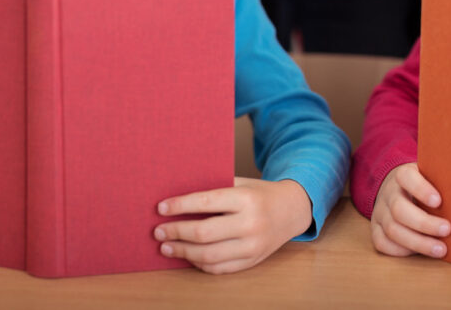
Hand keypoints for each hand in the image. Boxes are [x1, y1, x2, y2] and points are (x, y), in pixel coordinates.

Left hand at [154, 177, 311, 273]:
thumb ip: (215, 190)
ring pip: (208, 255)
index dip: (179, 206)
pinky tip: (188, 256)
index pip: (205, 202)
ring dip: (182, 252)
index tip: (161, 208)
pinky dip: (199, 263)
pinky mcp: (252, 260)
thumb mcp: (242, 183)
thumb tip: (176, 200)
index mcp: (246, 199)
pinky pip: (219, 268)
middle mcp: (251, 223)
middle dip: (176, 232)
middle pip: (203, 233)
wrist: (292, 210)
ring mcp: (253, 245)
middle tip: (158, 231)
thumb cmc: (260, 194)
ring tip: (166, 246)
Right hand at [370, 163, 450, 257]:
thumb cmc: (424, 184)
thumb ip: (444, 180)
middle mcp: (389, 193)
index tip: (439, 201)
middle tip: (447, 230)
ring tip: (441, 249)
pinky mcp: (375, 229)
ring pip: (392, 229)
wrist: (396, 188)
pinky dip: (401, 250)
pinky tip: (420, 253)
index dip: (421, 189)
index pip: (407, 177)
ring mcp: (380, 211)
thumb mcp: (432, 175)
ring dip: (418, 242)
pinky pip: (382, 243)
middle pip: (399, 209)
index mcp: (402, 174)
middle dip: (424, 223)